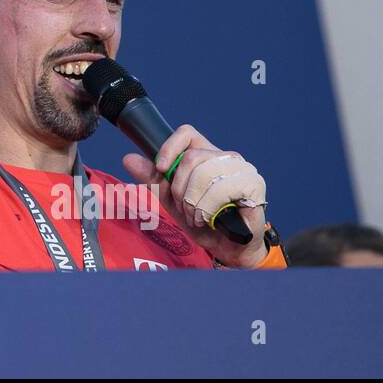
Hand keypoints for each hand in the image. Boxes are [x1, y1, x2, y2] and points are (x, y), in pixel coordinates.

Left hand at [121, 124, 268, 267]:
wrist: (229, 249)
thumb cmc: (204, 223)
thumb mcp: (172, 201)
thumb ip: (153, 180)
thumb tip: (128, 158)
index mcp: (207, 155)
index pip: (187, 133)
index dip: (169, 147)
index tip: (160, 168)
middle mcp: (226, 157)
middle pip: (191, 157)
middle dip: (179, 188)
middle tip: (184, 208)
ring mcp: (242, 169)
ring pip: (204, 172)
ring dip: (193, 201)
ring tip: (197, 216)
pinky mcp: (254, 184)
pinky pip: (221, 188)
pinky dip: (208, 207)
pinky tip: (210, 218)